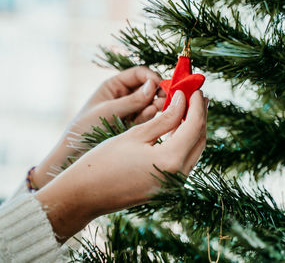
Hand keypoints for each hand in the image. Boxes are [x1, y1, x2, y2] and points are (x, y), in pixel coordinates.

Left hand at [33, 67, 164, 187]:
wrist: (75, 154)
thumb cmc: (85, 127)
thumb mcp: (108, 111)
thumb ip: (132, 100)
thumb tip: (154, 86)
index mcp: (114, 86)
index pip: (139, 74)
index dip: (152, 77)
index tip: (161, 86)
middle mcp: (124, 96)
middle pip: (148, 88)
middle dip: (157, 92)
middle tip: (166, 100)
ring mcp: (130, 112)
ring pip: (150, 103)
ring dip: (155, 105)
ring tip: (155, 110)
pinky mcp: (134, 126)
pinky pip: (147, 118)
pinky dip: (151, 117)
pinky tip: (150, 119)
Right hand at [35, 90, 207, 242]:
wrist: (85, 195)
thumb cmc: (103, 162)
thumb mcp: (136, 134)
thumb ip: (165, 118)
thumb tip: (183, 100)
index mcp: (171, 161)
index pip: (194, 125)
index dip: (196, 104)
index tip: (193, 88)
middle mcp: (178, 176)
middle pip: (199, 139)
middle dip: (199, 115)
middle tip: (195, 96)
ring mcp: (173, 185)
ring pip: (194, 150)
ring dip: (193, 128)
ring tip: (188, 107)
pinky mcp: (167, 188)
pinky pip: (184, 160)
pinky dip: (183, 142)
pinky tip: (178, 127)